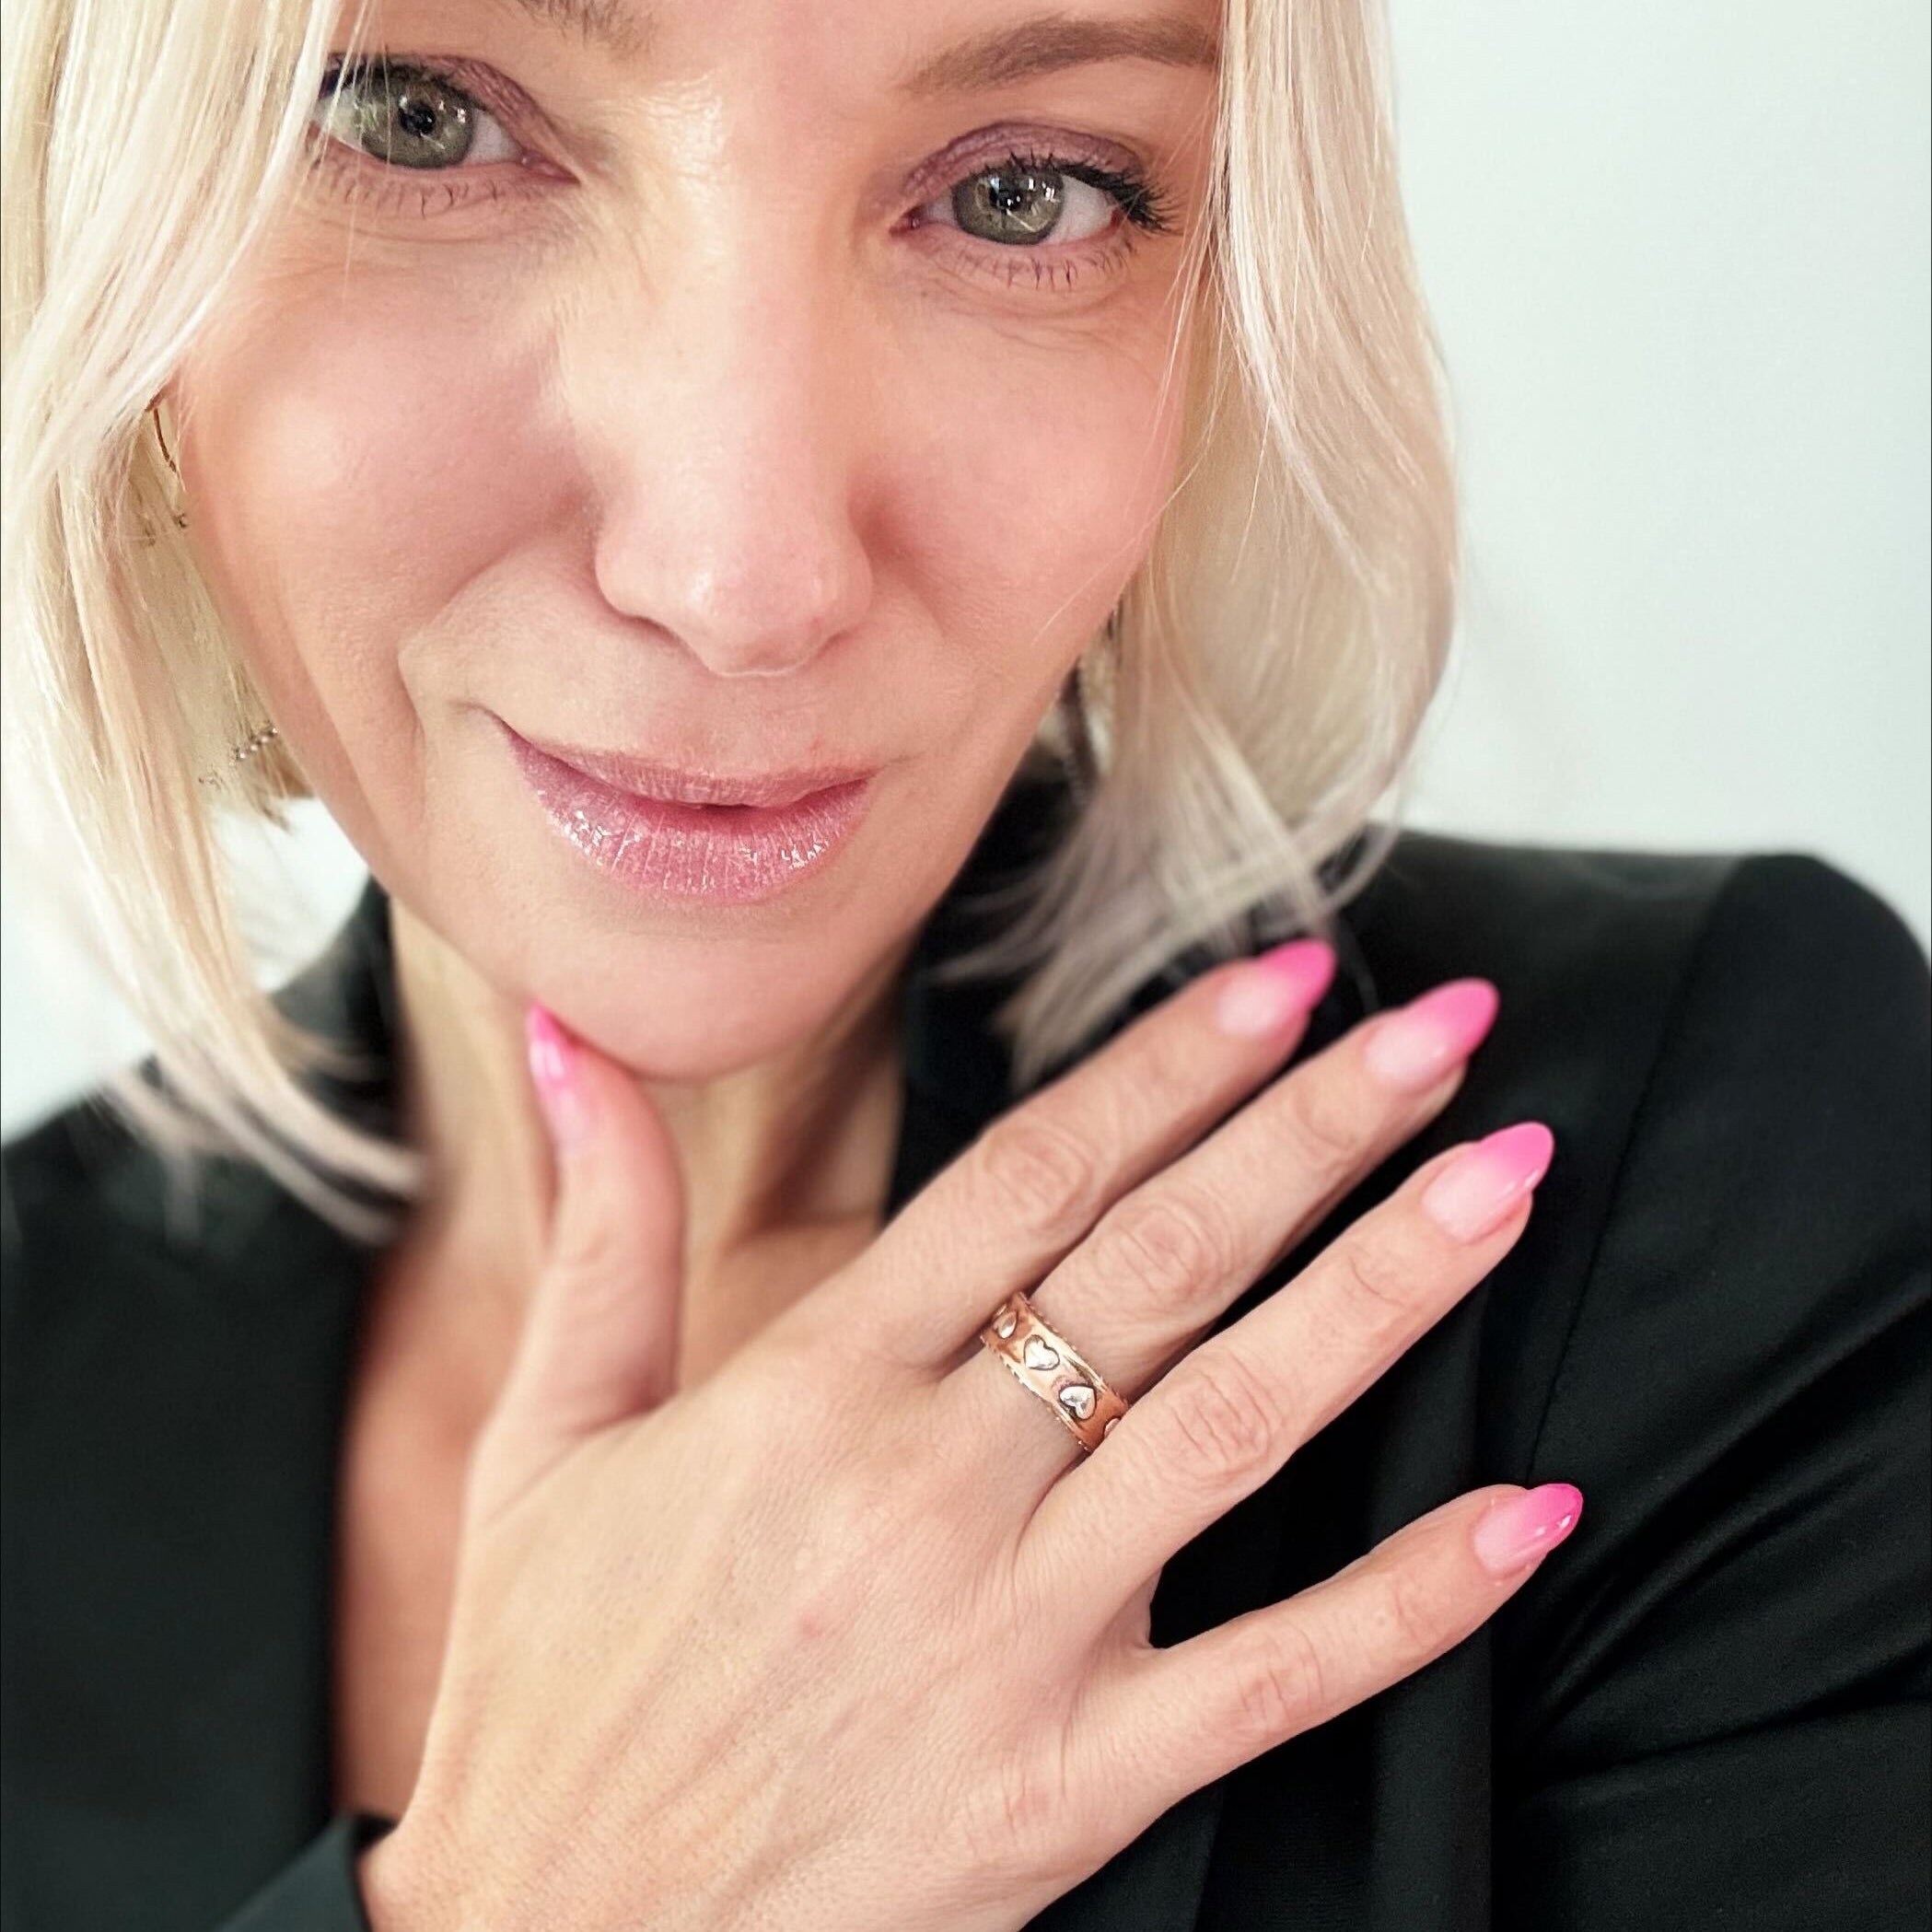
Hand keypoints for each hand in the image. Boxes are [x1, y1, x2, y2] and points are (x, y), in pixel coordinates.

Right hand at [360, 941, 1573, 1931]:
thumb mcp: (548, 1435)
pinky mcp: (1071, 1781)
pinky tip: (1531, 1510)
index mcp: (811, 1385)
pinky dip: (1413, 1597)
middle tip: (1443, 1031)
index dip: (1170, 1064)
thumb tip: (570, 1036)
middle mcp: (930, 1488)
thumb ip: (600, 1224)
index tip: (1283, 979)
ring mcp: (1014, 1638)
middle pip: (1162, 1265)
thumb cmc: (552, 1679)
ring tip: (1505, 1182)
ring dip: (1387, 1293)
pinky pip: (1276, 1676)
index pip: (1033, 1175)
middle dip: (1315, 1131)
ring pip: (1240, 1426)